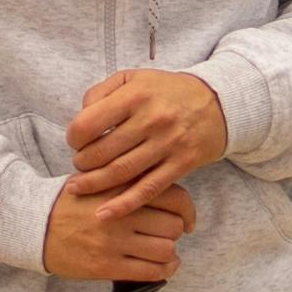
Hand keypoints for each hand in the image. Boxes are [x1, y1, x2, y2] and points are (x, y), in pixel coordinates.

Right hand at [46, 176, 194, 283]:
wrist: (34, 224)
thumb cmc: (68, 203)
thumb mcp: (98, 180)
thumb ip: (129, 183)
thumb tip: (164, 193)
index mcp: (122, 187)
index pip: (174, 197)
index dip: (187, 211)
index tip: (187, 220)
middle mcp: (121, 213)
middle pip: (173, 225)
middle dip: (175, 233)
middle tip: (167, 236)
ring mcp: (114, 240)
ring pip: (165, 250)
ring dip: (169, 254)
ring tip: (163, 254)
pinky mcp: (106, 265)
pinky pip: (150, 272)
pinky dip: (162, 272)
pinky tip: (160, 268)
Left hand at [67, 68, 230, 201]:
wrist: (218, 103)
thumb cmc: (166, 91)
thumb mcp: (133, 78)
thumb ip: (101, 92)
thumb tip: (81, 116)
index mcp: (136, 95)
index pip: (88, 124)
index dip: (74, 137)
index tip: (75, 142)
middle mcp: (152, 119)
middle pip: (102, 152)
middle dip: (82, 164)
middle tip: (80, 165)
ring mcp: (168, 144)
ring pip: (121, 173)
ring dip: (95, 184)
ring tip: (80, 187)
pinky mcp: (182, 164)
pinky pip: (148, 189)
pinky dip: (124, 205)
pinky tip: (104, 214)